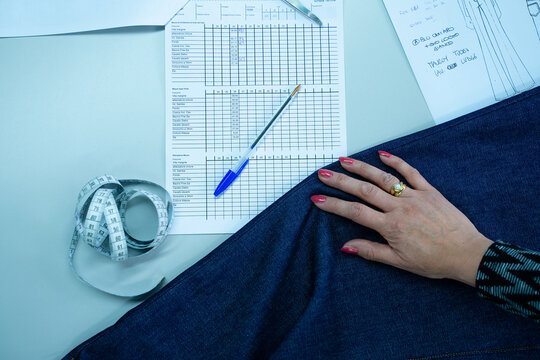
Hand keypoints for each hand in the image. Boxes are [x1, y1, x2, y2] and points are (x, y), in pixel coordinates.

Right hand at [310, 151, 493, 286]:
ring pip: (383, 178)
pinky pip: (411, 173)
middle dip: (340, 181)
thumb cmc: (434, 261)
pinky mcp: (429, 191)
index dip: (333, 205)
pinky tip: (382, 154)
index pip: (354, 212)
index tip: (317, 199)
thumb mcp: (400, 262)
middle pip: (364, 190)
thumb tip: (347, 246)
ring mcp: (414, 197)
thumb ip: (372, 251)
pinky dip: (397, 162)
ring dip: (362, 168)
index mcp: (390, 226)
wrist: (467, 254)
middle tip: (323, 174)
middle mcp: (400, 208)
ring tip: (345, 161)